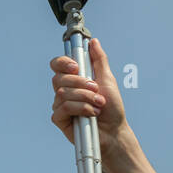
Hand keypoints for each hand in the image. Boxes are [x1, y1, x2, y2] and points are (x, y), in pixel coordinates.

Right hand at [49, 37, 126, 153]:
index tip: (77, 67)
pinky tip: (91, 114)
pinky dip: (81, 109)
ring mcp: (60, 105)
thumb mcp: (108, 79)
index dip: (63, 63)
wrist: (115, 130)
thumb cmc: (112, 108)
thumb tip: (93, 42)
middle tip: (96, 90)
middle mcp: (64, 90)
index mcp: (73, 79)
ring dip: (85, 98)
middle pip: (59, 78)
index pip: (57, 65)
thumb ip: (99, 60)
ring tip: (98, 105)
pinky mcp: (59, 119)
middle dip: (81, 84)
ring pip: (63, 93)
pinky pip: (63, 108)